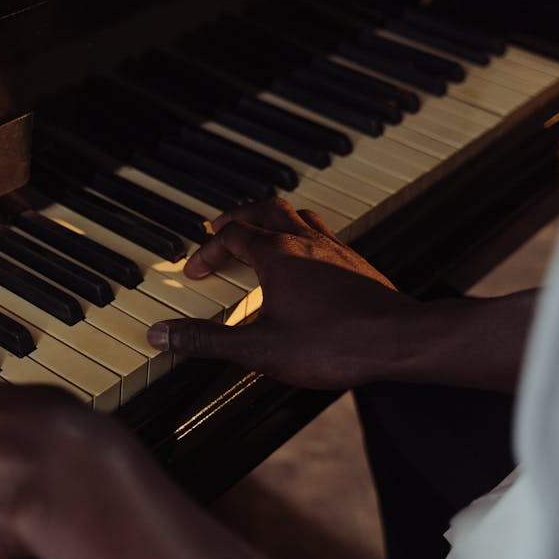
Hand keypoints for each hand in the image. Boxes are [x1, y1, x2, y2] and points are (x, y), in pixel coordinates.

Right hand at [147, 198, 415, 388]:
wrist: (399, 341)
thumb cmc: (334, 343)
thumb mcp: (258, 348)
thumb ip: (206, 340)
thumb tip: (160, 334)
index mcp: (277, 255)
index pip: (231, 236)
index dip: (208, 250)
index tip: (195, 270)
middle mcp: (305, 242)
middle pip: (265, 210)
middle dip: (237, 216)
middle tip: (220, 225)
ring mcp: (334, 250)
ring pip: (297, 215)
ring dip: (272, 218)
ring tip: (259, 229)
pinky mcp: (356, 265)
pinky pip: (324, 233)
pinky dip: (303, 234)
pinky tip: (307, 257)